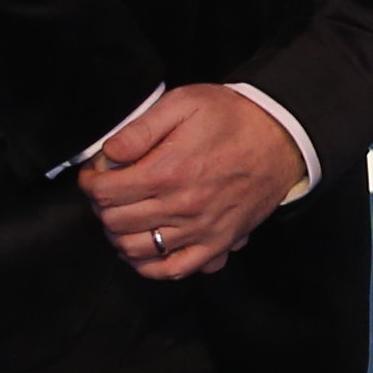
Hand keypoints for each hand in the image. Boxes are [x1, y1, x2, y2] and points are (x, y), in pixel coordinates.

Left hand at [77, 85, 303, 281]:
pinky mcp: (218, 243)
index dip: (90, 182)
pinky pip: (174, 269)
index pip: (105, 192)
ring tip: (123, 217)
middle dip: (102, 206)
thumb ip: (140, 129)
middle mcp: (181, 206)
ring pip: (137, 249)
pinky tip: (143, 249)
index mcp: (167, 172)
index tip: (94, 174)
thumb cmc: (233, 118)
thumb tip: (107, 153)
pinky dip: (150, 266)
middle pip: (115, 222)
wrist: (282, 137)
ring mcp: (200, 229)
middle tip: (109, 192)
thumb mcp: (183, 103)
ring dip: (119, 235)